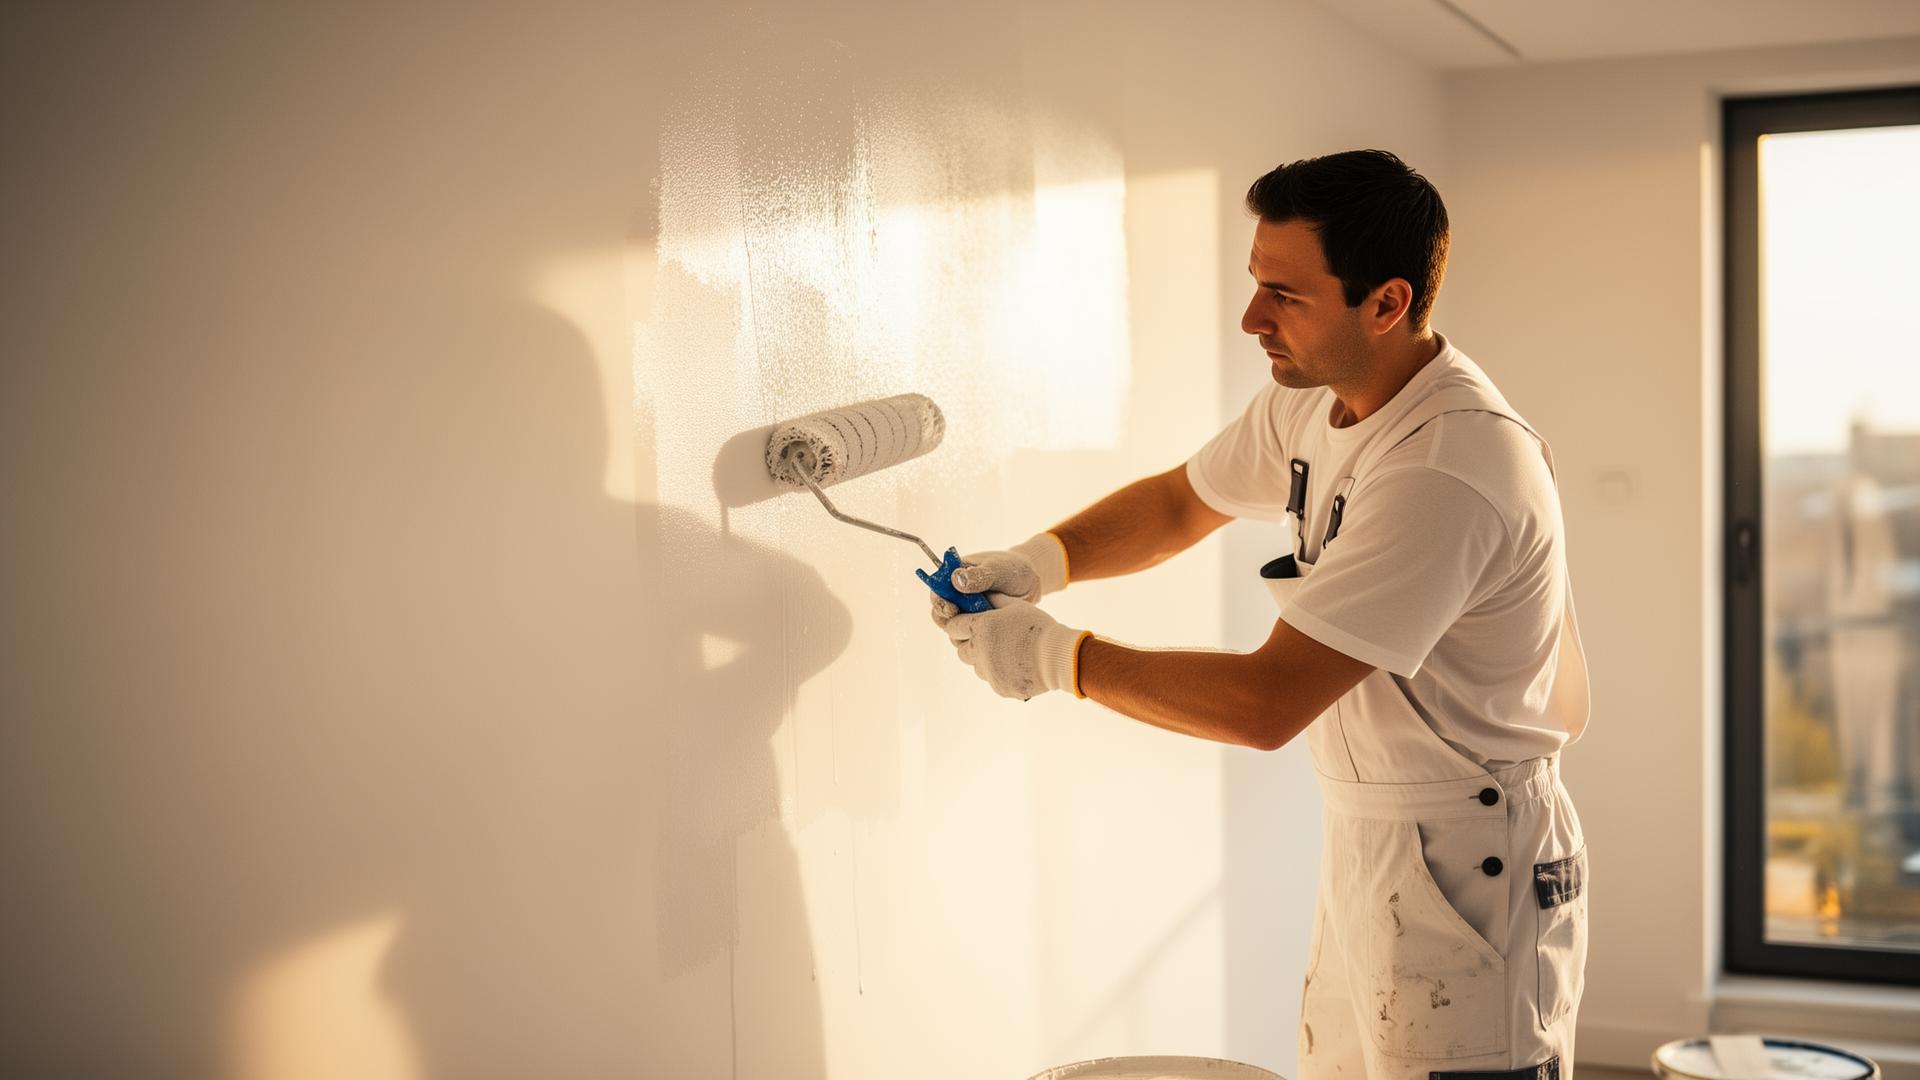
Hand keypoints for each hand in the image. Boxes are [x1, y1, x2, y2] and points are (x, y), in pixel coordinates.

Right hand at [929, 533, 1068, 627]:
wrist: (1030, 581)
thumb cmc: (1011, 569)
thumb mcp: (997, 569)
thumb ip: (979, 575)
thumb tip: (956, 579)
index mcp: (954, 577)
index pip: (937, 592)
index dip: (940, 603)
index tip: (951, 609)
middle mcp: (956, 597)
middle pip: (942, 615)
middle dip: (950, 623)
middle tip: (964, 626)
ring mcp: (967, 613)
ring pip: (955, 630)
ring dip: (964, 634)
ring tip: (982, 633)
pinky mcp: (978, 626)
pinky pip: (970, 638)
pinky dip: (976, 641)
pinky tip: (989, 640)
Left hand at [941, 593, 1089, 700]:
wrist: (1059, 656)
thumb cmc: (1038, 626)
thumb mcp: (1015, 605)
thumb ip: (993, 600)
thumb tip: (977, 596)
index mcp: (982, 628)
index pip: (953, 626)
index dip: (956, 623)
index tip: (962, 623)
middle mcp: (980, 651)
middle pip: (961, 649)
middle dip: (968, 643)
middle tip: (984, 638)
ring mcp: (989, 672)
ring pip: (976, 666)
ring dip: (983, 658)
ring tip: (1005, 651)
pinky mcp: (999, 687)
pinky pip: (992, 679)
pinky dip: (999, 672)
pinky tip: (1015, 663)